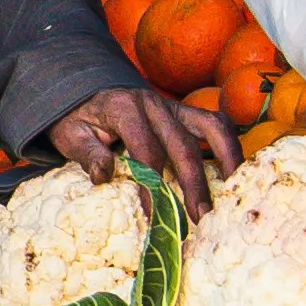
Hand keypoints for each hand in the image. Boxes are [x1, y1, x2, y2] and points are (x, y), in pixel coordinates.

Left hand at [44, 78, 237, 207]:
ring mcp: (173, 106)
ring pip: (210, 128)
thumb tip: (104, 176)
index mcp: (124, 108)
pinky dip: (229, 144)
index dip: (153, 184)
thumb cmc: (78, 117)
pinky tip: (234, 171)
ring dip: (226, 160)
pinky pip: (215, 123)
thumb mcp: (71, 135)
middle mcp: (154, 105)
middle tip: (201, 216)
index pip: (146, 150)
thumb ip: (88, 154)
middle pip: (183, 145)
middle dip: (194, 183)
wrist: (82, 88)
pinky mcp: (184, 112)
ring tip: (232, 191)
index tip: (155, 214)